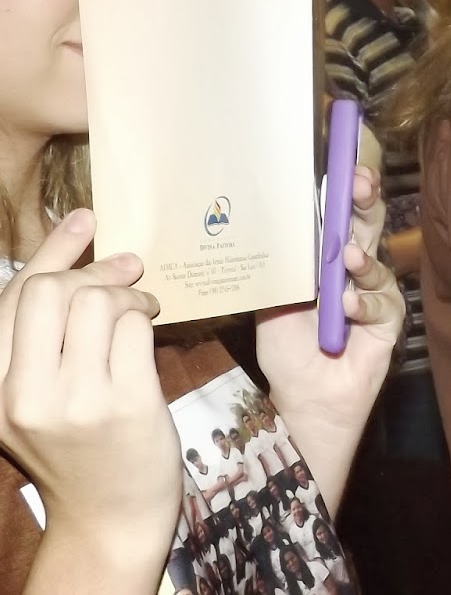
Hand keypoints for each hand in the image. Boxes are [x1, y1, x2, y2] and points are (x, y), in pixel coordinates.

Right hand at [0, 210, 179, 561]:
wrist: (109, 515)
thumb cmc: (80, 443)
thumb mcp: (39, 389)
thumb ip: (45, 326)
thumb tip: (78, 232)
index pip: (13, 298)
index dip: (52, 251)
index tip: (85, 219)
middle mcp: (21, 394)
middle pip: (53, 291)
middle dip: (96, 273)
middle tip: (127, 276)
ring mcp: (73, 402)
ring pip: (97, 302)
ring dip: (129, 295)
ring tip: (140, 310)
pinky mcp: (123, 405)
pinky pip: (134, 329)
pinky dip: (146, 318)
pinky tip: (151, 328)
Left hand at [256, 165, 403, 433]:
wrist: (304, 400)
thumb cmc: (287, 353)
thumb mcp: (272, 305)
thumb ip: (282, 270)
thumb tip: (275, 225)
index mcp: (322, 260)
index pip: (337, 216)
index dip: (342, 191)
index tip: (343, 168)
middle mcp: (352, 270)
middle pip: (366, 225)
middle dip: (365, 202)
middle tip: (361, 186)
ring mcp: (373, 294)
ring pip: (378, 260)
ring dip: (363, 257)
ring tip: (348, 259)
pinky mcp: (388, 321)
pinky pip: (383, 303)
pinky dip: (365, 304)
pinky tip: (348, 310)